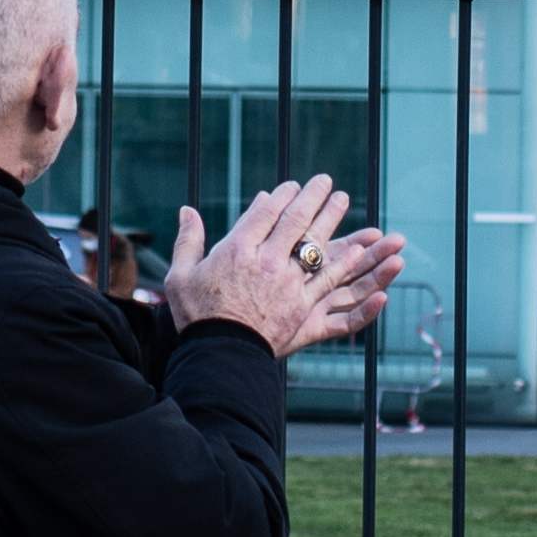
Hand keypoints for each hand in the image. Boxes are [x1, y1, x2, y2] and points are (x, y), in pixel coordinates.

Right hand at [161, 176, 402, 359]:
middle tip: (324, 181)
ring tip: (341, 200)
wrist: (220, 354)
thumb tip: (186, 210)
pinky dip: (342, 262)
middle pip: (294, 220)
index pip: (265, 211)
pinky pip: (327, 279)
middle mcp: (266, 260)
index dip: (281, 195)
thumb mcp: (181, 276)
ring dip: (330, 218)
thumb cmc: (197, 316)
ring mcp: (287, 282)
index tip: (292, 186)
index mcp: (237, 249)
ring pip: (314, 242)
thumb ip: (188, 240)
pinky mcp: (301, 305)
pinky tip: (355, 249)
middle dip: (311, 196)